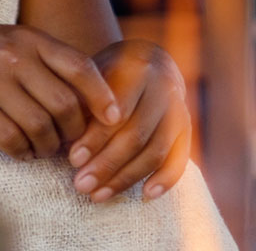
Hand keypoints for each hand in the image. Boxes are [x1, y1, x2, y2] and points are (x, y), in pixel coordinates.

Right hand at [0, 25, 121, 160]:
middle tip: (70, 143)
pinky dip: (23, 152)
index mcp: (28, 38)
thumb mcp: (12, 42)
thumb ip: (48, 62)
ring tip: (44, 149)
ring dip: (48, 147)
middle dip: (75, 132)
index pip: (79, 66)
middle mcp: (12, 56)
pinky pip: (11, 139)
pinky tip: (21, 151)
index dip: (102, 96)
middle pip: (64, 105)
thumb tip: (97, 100)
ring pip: (41, 127)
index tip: (113, 118)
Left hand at [68, 39, 189, 202]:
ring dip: (126, 178)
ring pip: (155, 151)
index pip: (116, 111)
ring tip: (98, 195)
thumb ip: (84, 102)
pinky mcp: (187, 128)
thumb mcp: (91, 75)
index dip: (95, 138)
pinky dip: (165, 180)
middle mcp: (162, 87)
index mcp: (135, 68)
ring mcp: (179, 109)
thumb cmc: (107, 72)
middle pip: (136, 135)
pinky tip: (145, 195)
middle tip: (81, 184)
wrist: (146, 59)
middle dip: (106, 164)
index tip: (73, 159)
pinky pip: (180, 159)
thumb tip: (67, 144)